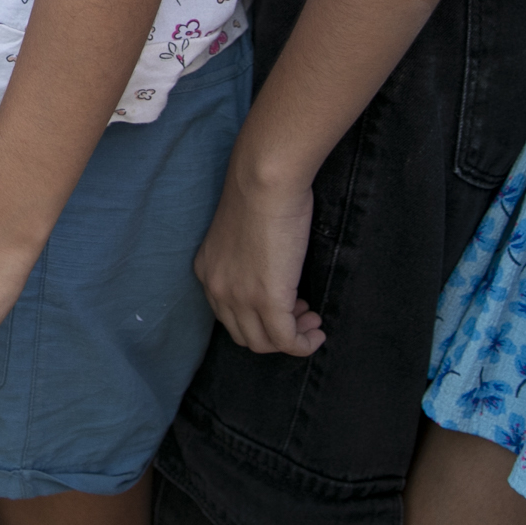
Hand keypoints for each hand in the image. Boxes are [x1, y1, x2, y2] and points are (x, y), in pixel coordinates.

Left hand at [192, 166, 325, 356]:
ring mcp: (240, 297)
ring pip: (263, 343)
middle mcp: (216, 288)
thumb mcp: (241, 232)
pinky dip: (303, 345)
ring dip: (291, 338)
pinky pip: (285, 341)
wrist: (265, 180)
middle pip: (243, 334)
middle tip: (302, 314)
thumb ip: (247, 257)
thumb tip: (270, 271)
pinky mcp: (267, 300)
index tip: (285, 305)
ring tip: (312, 320)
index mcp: (207, 269)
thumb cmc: (261, 192)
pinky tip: (318, 333)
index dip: (257, 316)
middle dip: (273, 331)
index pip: (228, 314)